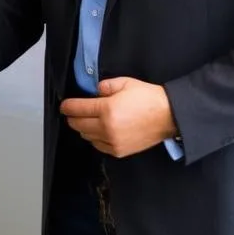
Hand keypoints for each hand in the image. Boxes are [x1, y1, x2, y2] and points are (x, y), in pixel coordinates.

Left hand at [61, 77, 177, 157]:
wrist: (169, 115)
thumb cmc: (149, 98)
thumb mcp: (125, 83)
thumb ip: (105, 86)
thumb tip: (95, 92)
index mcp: (107, 110)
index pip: (78, 109)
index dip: (68, 107)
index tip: (64, 105)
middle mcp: (107, 128)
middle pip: (79, 124)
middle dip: (73, 117)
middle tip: (72, 112)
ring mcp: (113, 142)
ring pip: (87, 136)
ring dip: (84, 128)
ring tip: (87, 120)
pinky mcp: (119, 151)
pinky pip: (98, 146)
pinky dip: (95, 138)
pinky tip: (99, 131)